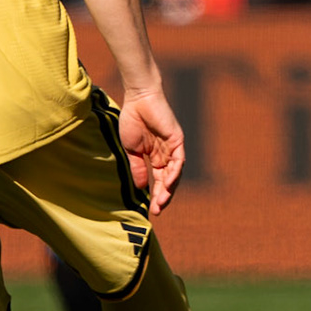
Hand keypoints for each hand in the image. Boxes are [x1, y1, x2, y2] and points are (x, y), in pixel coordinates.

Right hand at [118, 89, 184, 216]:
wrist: (137, 99)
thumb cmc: (132, 120)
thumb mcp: (132, 150)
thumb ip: (138, 168)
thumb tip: (141, 187)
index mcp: (156, 157)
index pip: (160, 180)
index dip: (156, 195)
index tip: (151, 210)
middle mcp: (167, 154)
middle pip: (169, 181)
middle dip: (164, 196)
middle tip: (157, 211)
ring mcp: (173, 148)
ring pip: (175, 173)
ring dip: (169, 189)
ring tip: (162, 202)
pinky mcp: (177, 139)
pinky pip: (179, 159)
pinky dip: (175, 172)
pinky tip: (169, 183)